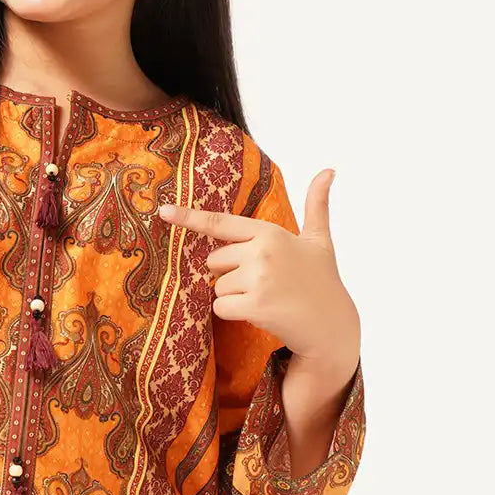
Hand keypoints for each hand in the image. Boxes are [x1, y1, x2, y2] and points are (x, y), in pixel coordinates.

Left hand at [158, 170, 360, 375]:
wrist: (331, 325)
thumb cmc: (322, 280)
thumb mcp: (319, 240)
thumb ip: (317, 205)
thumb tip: (329, 170)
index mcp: (270, 232)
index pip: (221, 223)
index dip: (189, 217)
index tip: (163, 212)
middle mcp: (262, 251)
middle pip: (214, 261)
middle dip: (230, 273)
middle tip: (262, 282)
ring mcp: (258, 278)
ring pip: (217, 286)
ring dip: (234, 296)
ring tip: (266, 298)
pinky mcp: (254, 305)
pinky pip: (220, 307)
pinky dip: (233, 313)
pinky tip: (260, 313)